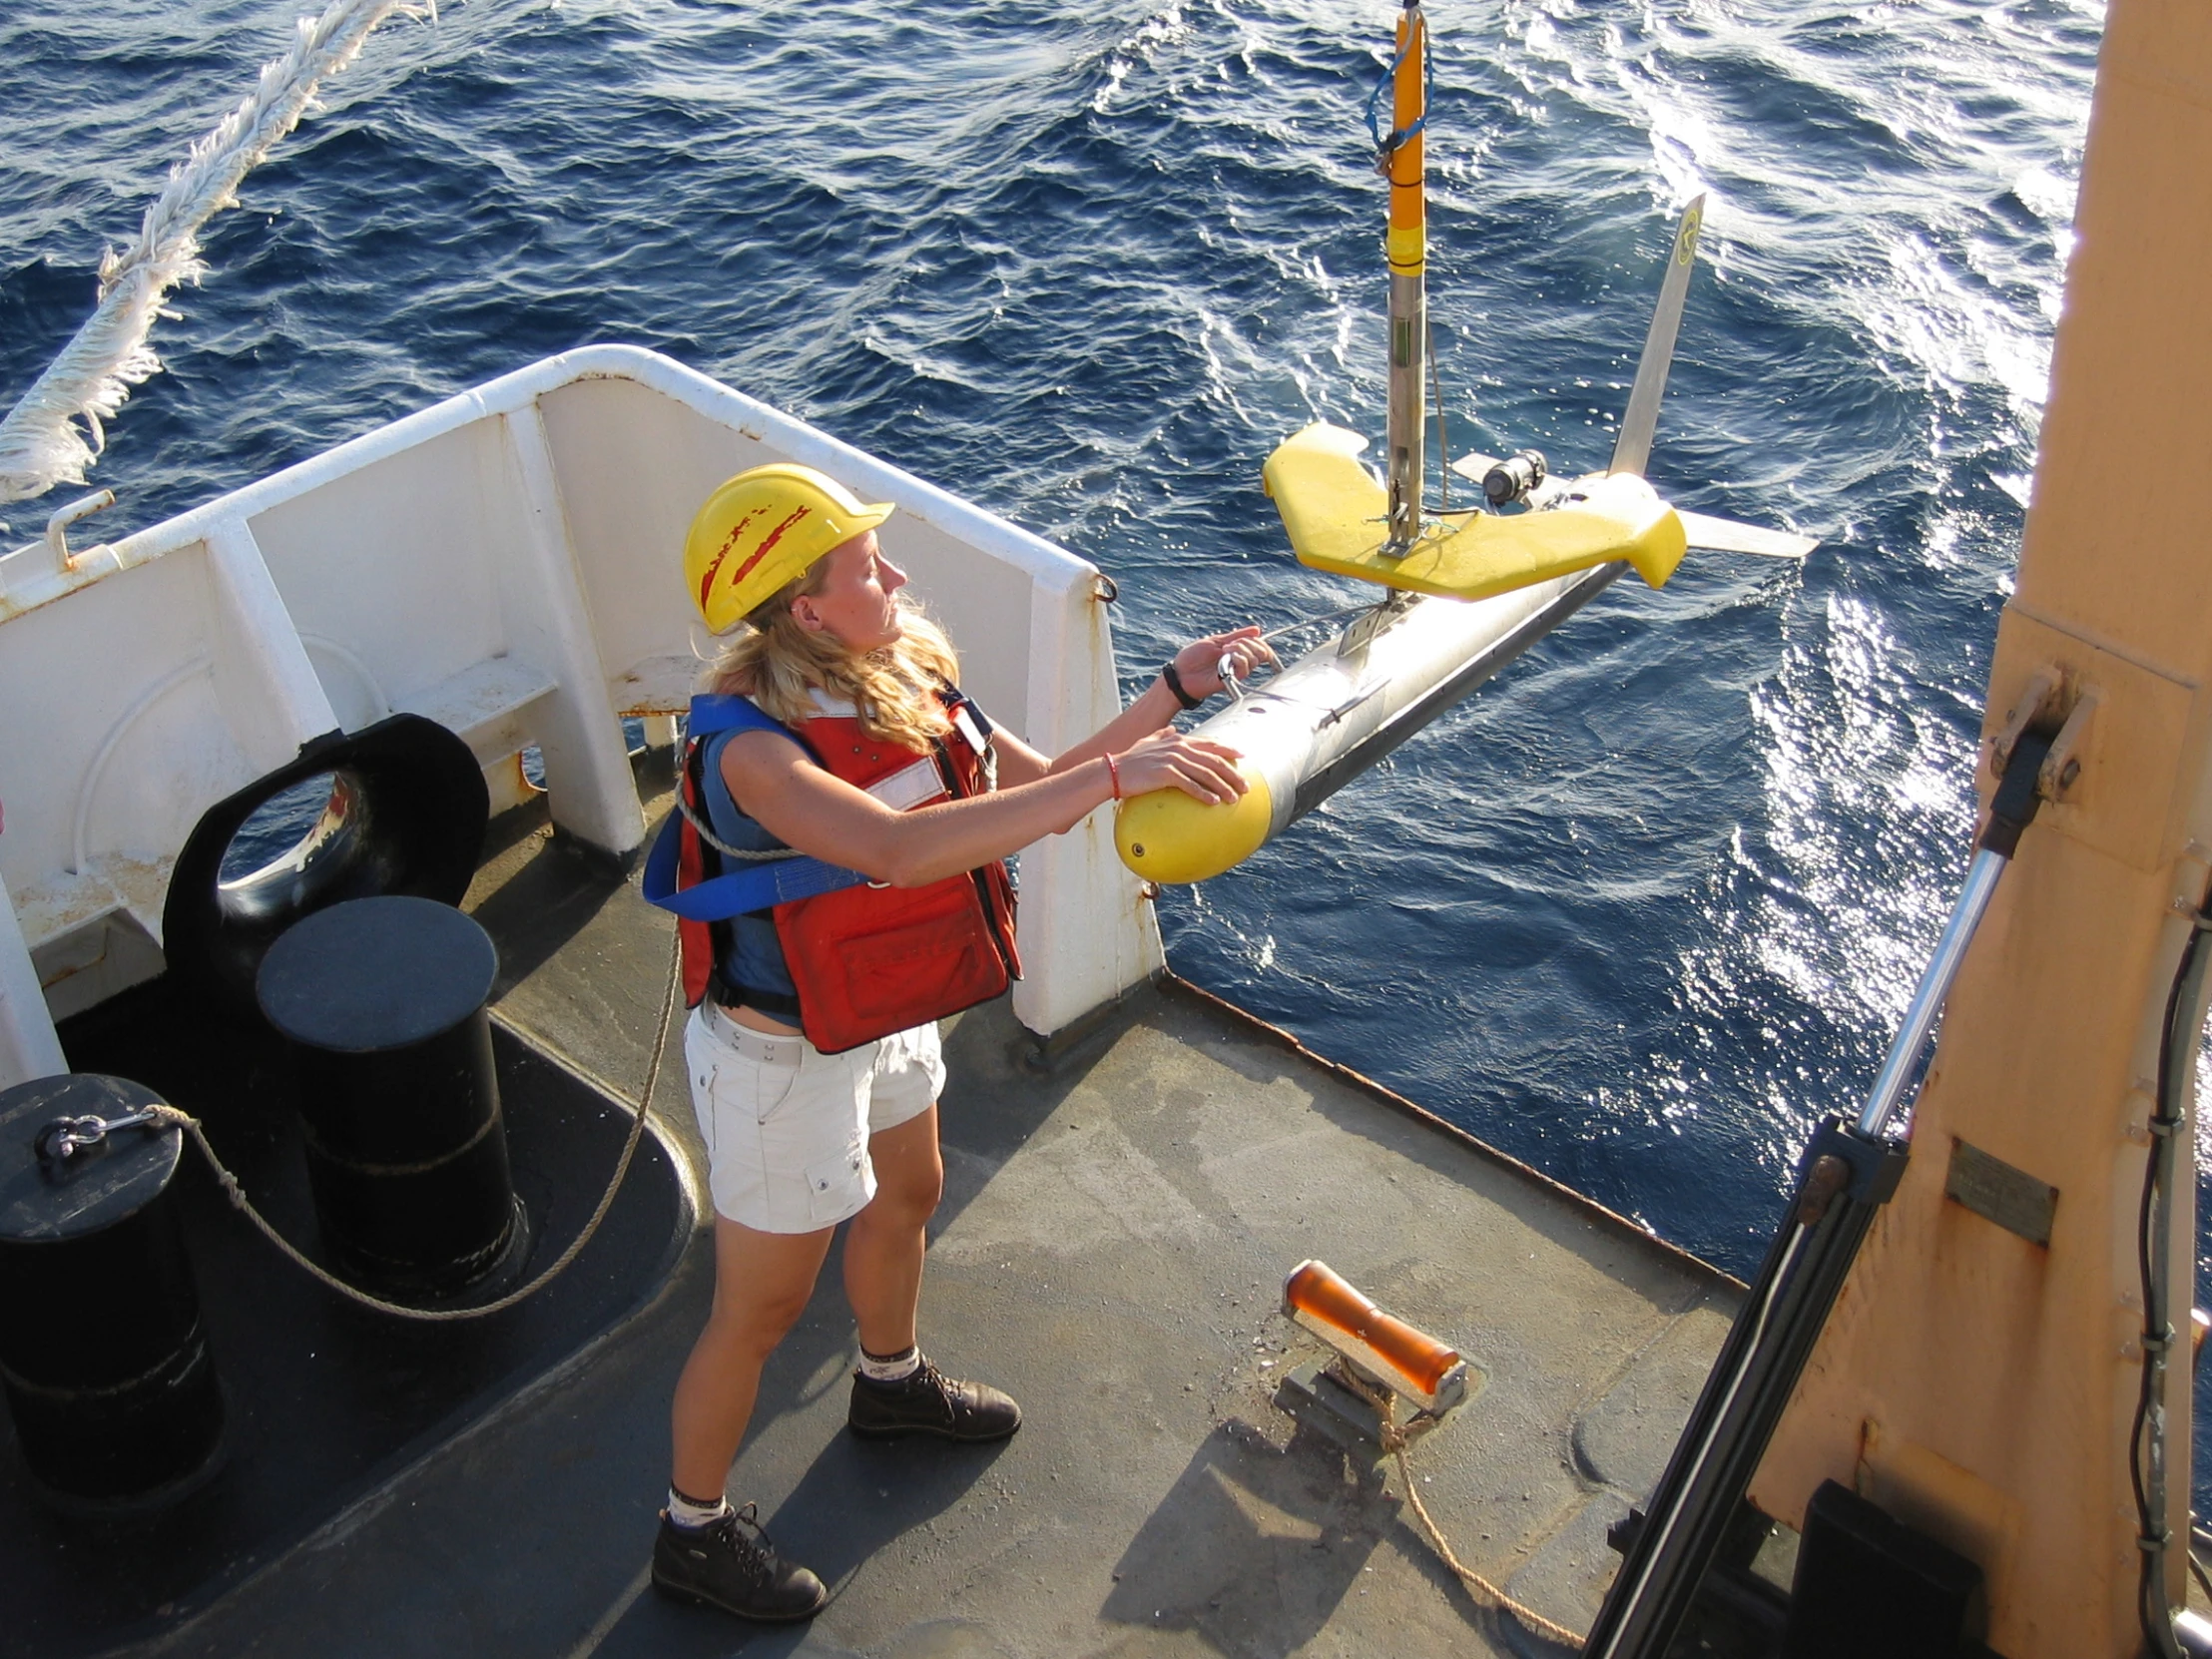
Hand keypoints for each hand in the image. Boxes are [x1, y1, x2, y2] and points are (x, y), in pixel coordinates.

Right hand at [1115, 729, 1246, 803]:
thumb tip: (1173, 729)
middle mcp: (1178, 747)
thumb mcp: (1147, 741)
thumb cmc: (1129, 760)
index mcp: (1177, 740)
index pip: (1208, 744)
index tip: (1242, 756)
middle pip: (1213, 760)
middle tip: (1245, 786)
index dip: (1227, 749)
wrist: (1112, 771)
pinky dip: (1204, 794)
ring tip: (1234, 798)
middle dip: (1232, 774)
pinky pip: (1190, 785)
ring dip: (1222, 787)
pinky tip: (1213, 802)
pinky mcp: (1165, 774)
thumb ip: (1163, 735)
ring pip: (1205, 773)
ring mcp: (1172, 760)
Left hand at [1170, 626, 1277, 699]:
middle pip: (1261, 653)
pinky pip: (1245, 670)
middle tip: (1231, 643)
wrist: (1180, 673)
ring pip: (1254, 660)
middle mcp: (1239, 663)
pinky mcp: (1231, 680)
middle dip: (1251, 642)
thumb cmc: (1193, 657)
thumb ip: (1236, 636)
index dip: (1261, 641)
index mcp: (1236, 652)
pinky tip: (1227, 656)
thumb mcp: (1215, 641)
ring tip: (1225, 649)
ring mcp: (1235, 672)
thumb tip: (1257, 629)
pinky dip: (1240, 659)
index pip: (1260, 648)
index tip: (1254, 635)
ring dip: (1242, 649)